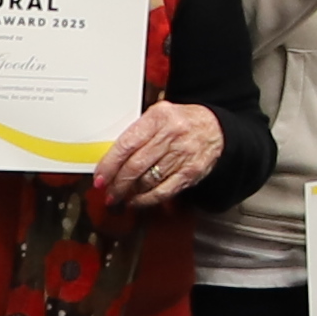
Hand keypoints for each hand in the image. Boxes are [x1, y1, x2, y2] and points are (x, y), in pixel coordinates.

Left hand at [89, 100, 223, 211]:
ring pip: (147, 181)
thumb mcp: (158, 114)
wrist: (216, 128)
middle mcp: (172, 136)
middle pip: (135, 166)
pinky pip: (163, 191)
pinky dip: (146, 200)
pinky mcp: (190, 173)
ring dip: (129, 193)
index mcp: (159, 118)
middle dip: (117, 183)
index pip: (127, 145)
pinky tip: (137, 201)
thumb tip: (109, 157)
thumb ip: (136, 131)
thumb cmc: (181, 122)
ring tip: (119, 196)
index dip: (109, 164)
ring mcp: (183, 155)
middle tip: (107, 191)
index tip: (100, 177)